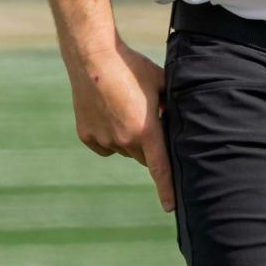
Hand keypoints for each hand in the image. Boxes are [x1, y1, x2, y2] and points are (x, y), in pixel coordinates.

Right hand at [68, 38, 173, 211]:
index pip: (160, 168)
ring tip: (125, 108)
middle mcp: (124, 140)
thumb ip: (170, 106)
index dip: (167, 189)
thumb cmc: (132, 67)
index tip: (171, 207)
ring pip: (123, 150)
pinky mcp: (86, 135)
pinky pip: (103, 145)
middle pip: (143, 156)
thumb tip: (178, 120)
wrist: (93, 57)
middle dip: (149, 146)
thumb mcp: (160, 84)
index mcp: (146, 130)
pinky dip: (108, 135)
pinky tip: (108, 113)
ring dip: (128, 139)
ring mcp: (103, 139)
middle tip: (147, 121)